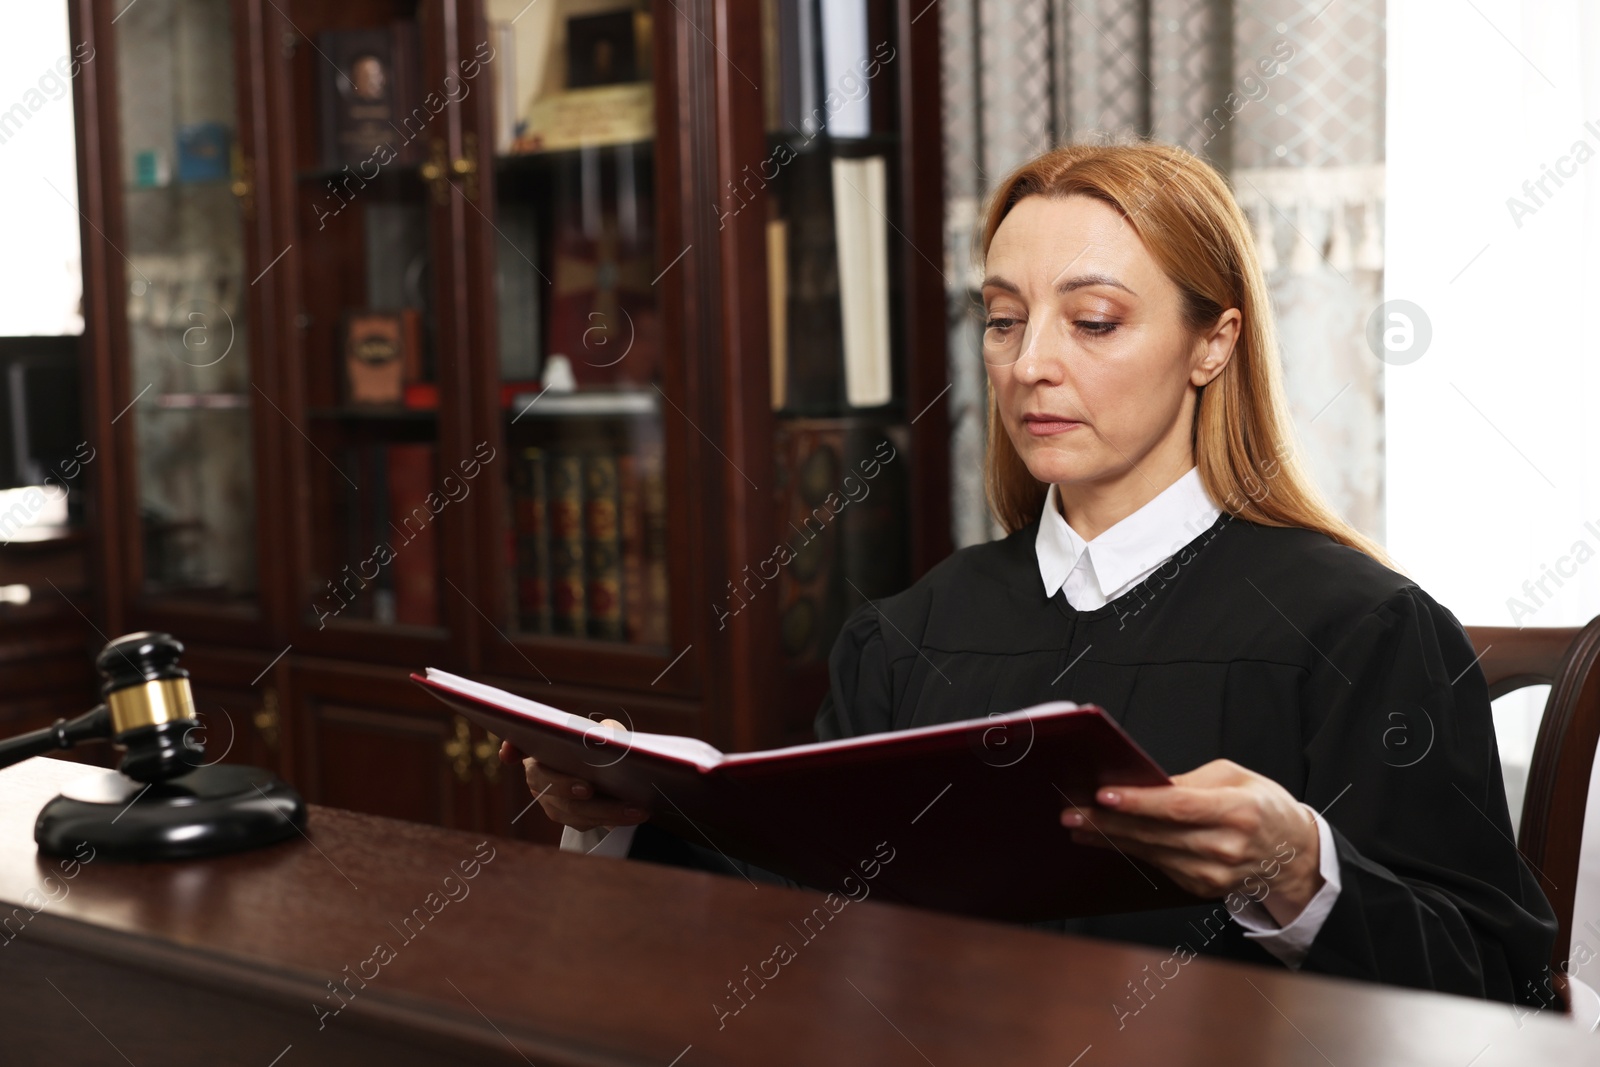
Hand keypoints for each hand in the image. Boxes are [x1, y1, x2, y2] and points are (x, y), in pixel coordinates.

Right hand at [495, 722, 650, 832]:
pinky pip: (587, 822)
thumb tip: (607, 734)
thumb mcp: (598, 731)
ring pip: (573, 811)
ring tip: (636, 809)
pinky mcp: (569, 818)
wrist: (600, 770)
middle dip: (566, 788)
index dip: (511, 749)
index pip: (517, 747)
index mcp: (539, 751)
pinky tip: (635, 814)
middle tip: (587, 789)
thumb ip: (601, 729)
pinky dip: (612, 819)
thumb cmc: (594, 744)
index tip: (510, 754)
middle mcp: (538, 779)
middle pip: (548, 786)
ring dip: (606, 812)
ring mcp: (551, 802)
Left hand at [1060, 759, 1322, 924]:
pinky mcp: (1202, 887)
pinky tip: (1106, 839)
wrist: (1292, 855)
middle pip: (1157, 833)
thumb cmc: (1263, 807)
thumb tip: (1145, 784)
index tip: (1104, 795)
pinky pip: (1158, 865)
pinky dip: (1130, 851)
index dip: (1140, 802)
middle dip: (1109, 822)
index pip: (1180, 807)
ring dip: (1110, 838)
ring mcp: (1215, 873)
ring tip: (1078, 824)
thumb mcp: (1236, 778)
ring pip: (1151, 852)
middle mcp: (1227, 847)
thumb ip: (1191, 782)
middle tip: (1072, 811)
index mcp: (1238, 811)